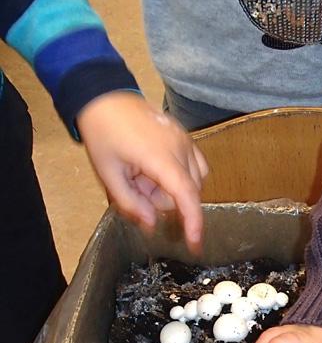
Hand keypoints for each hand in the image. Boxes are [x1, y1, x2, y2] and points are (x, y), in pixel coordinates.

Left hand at [76, 92, 207, 252]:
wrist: (105, 98)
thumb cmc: (103, 134)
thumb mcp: (108, 174)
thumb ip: (131, 203)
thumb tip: (151, 225)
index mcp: (159, 157)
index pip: (185, 195)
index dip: (193, 222)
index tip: (196, 244)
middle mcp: (179, 148)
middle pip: (185, 193)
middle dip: (162, 199)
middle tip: (136, 185)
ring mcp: (186, 141)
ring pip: (192, 183)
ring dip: (171, 188)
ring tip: (145, 175)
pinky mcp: (187, 137)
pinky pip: (196, 168)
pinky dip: (182, 177)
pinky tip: (160, 171)